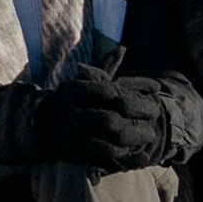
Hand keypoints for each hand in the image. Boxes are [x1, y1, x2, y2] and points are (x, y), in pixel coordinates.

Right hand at [34, 72, 175, 174]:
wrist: (45, 128)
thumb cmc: (75, 103)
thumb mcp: (87, 83)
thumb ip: (106, 68)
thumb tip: (123, 48)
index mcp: (80, 88)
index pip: (114, 85)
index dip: (138, 85)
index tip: (157, 87)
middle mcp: (76, 105)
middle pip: (115, 105)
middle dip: (139, 109)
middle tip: (156, 112)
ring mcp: (75, 126)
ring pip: (112, 127)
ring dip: (135, 133)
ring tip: (150, 134)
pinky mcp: (76, 147)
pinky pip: (105, 149)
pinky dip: (125, 153)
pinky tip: (140, 153)